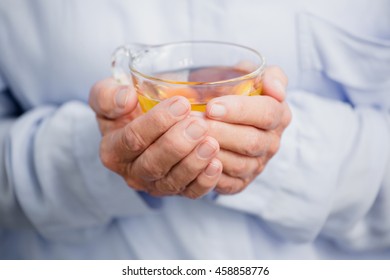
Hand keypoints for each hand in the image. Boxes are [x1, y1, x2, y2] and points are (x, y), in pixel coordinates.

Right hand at [89, 78, 221, 197]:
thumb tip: (126, 98)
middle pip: (153, 164)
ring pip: (172, 182)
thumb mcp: (108, 96)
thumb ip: (108, 95)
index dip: (157, 123)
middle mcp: (132, 172)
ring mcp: (155, 185)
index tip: (181, 104)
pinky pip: (191, 192)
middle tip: (199, 125)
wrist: (145, 125)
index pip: (132, 140)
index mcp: (113, 150)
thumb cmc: (128, 109)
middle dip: (177, 145)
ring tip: (211, 143)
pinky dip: (204, 181)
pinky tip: (216, 164)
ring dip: (193, 163)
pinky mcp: (177, 191)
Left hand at [205, 66, 291, 193]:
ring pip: (239, 164)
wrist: (219, 116)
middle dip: (220, 132)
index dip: (239, 110)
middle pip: (251, 141)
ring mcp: (257, 165)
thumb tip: (277, 90)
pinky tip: (194, 160)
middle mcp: (271, 143)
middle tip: (194, 124)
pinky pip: (228, 184)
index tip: (211, 106)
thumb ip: (269, 75)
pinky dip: (211, 174)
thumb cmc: (232, 92)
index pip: (266, 113)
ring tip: (188, 139)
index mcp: (278, 115)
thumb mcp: (250, 74)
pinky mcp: (241, 183)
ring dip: (212, 152)